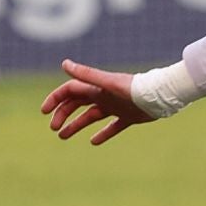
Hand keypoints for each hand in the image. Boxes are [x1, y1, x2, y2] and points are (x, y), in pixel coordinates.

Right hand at [40, 59, 155, 145]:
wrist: (161, 96)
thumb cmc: (134, 88)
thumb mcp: (107, 83)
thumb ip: (86, 75)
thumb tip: (64, 63)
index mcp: (97, 87)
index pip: (70, 91)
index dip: (55, 99)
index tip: (44, 112)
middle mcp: (104, 96)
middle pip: (77, 104)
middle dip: (62, 114)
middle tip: (54, 128)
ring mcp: (115, 107)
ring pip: (90, 116)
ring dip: (76, 125)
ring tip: (63, 137)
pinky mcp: (128, 117)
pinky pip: (112, 127)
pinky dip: (102, 134)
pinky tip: (93, 142)